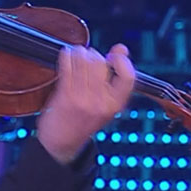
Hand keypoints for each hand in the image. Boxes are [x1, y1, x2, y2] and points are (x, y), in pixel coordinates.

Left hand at [36, 44, 134, 163]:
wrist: (61, 143)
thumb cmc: (84, 120)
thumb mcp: (107, 103)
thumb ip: (116, 77)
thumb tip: (122, 47)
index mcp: (116, 104)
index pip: (128, 76)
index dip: (122, 60)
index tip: (114, 56)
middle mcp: (101, 102)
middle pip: (101, 63)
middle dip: (94, 55)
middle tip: (89, 58)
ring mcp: (83, 99)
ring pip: (84, 61)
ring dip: (80, 53)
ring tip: (77, 55)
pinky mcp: (65, 95)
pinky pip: (67, 65)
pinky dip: (66, 55)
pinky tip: (66, 55)